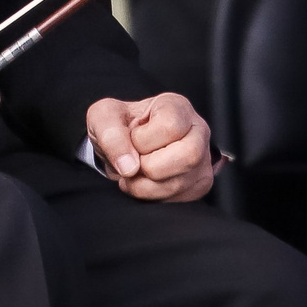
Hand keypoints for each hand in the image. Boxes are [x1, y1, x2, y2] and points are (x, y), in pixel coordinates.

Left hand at [85, 93, 215, 201]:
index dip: (143, 140)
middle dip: (149, 167)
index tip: (131, 138)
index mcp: (177, 106)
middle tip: (133, 161)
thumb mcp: (103, 118)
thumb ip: (110, 134)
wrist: (124, 146)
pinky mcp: (199, 184)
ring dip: (145, 186)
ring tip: (134, 174)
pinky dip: (153, 197)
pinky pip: (179, 199)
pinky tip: (146, 182)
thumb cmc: (119, 125)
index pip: (170, 127)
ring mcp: (203, 159)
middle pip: (188, 156)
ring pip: (181, 182)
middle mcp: (197, 130)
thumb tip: (128, 166)